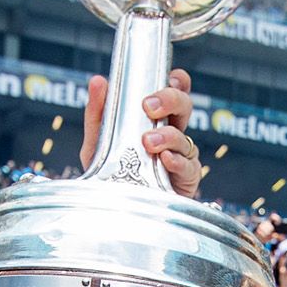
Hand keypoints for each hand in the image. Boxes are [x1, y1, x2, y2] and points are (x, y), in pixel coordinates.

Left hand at [79, 68, 201, 197]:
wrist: (116, 209)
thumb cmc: (112, 172)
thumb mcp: (98, 140)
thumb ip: (98, 112)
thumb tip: (98, 81)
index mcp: (156, 119)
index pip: (174, 92)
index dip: (177, 81)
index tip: (169, 77)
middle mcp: (172, 133)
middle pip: (185, 106)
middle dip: (171, 100)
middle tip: (149, 106)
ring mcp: (182, 156)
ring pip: (185, 137)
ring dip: (168, 136)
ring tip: (149, 141)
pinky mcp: (186, 179)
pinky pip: (188, 166)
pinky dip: (176, 161)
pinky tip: (165, 159)